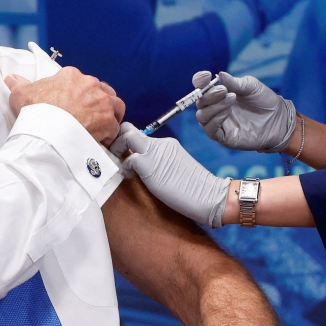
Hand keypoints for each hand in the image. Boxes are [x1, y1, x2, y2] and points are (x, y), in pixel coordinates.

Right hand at [5, 67, 123, 144]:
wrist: (47, 129)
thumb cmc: (35, 111)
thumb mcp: (21, 95)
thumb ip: (19, 84)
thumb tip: (11, 78)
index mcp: (70, 76)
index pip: (80, 82)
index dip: (79, 95)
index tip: (73, 106)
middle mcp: (90, 84)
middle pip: (101, 91)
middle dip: (97, 102)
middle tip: (88, 117)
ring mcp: (101, 101)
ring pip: (114, 105)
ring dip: (109, 115)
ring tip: (99, 127)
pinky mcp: (108, 119)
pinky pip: (114, 126)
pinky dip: (109, 134)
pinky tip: (99, 141)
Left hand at [110, 123, 230, 227]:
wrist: (209, 195)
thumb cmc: (194, 188)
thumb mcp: (176, 167)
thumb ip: (161, 162)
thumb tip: (145, 167)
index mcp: (167, 143)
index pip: (141, 134)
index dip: (130, 140)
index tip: (126, 152)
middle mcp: (160, 143)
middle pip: (130, 130)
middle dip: (118, 140)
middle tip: (116, 155)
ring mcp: (154, 152)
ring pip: (126, 139)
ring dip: (118, 150)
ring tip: (123, 166)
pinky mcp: (148, 164)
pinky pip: (128, 159)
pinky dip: (125, 167)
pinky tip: (130, 177)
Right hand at [192, 71, 295, 152]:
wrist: (278, 118)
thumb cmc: (264, 100)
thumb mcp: (250, 86)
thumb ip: (234, 82)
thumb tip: (219, 75)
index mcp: (218, 94)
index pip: (201, 87)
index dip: (199, 81)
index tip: (206, 75)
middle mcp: (215, 108)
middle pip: (200, 102)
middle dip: (209, 94)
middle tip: (224, 90)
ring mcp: (218, 123)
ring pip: (202, 116)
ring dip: (214, 106)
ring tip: (231, 98)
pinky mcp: (224, 137)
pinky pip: (210, 129)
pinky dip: (216, 118)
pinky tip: (228, 111)